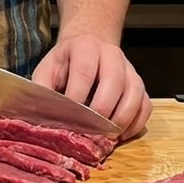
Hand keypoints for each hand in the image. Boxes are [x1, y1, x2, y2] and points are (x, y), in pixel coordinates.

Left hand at [32, 33, 151, 140]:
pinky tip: (120, 135)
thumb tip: (37, 115)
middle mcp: (111, 54)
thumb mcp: (47, 69)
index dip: (77, 97)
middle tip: (90, 131)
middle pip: (114, 82)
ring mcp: (129, 69)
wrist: (88, 45)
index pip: (84, 71)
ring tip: (106, 137)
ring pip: (135, 95)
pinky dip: (136, 124)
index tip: (69, 118)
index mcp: (85, 46)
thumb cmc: (65, 64)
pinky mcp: (140, 85)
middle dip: (102, 111)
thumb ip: (42, 89)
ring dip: (121, 120)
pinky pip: (146, 106)